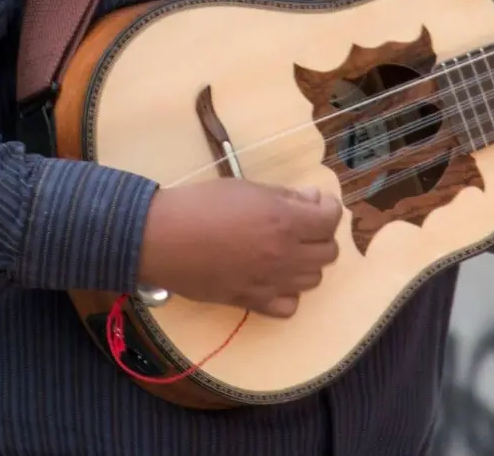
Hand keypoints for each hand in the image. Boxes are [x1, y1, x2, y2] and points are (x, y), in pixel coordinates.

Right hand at [136, 179, 341, 317]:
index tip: (313, 202)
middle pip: (328, 251)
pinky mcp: (252, 302)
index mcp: (285, 221)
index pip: (331, 219)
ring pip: (314, 279)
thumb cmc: (201, 204)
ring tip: (285, 250)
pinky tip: (274, 278)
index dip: (327, 207)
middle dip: (319, 234)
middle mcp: (285, 254)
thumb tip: (311, 200)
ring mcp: (270, 282)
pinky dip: (288, 293)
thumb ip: (285, 196)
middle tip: (299, 224)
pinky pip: (290, 306)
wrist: (162, 238)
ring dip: (306, 262)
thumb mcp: (247, 188)